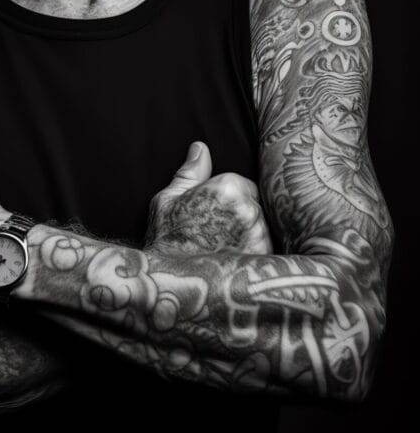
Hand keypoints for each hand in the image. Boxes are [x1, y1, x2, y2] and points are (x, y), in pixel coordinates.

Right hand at [144, 142, 272, 255]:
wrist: (171, 284)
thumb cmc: (166, 241)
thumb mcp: (167, 200)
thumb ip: (190, 172)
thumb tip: (200, 147)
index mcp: (228, 187)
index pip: (245, 186)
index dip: (228, 201)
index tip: (212, 216)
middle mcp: (249, 209)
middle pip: (256, 206)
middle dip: (240, 218)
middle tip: (216, 235)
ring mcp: (259, 236)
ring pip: (262, 228)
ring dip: (249, 236)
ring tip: (223, 251)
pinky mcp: (264, 260)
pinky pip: (266, 250)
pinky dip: (253, 255)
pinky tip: (232, 263)